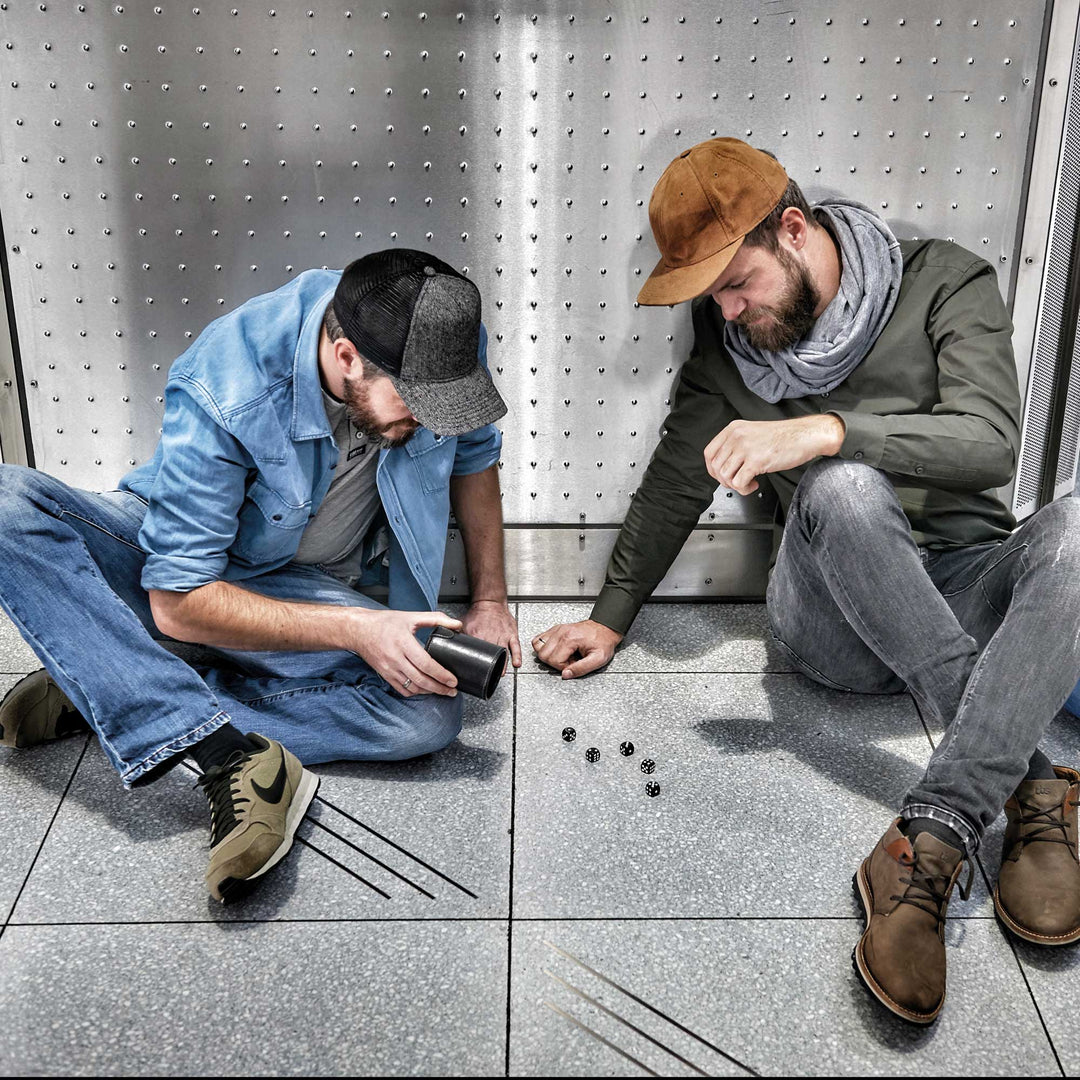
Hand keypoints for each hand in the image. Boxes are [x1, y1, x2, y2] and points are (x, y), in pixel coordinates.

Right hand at [346, 609, 462, 697]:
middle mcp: (396, 659)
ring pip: (412, 687)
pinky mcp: (385, 675)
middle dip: (439, 688)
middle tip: (452, 691)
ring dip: (429, 692)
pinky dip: (415, 692)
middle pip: (421, 680)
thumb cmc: (385, 622)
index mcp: (404, 643)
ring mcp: (389, 669)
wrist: (358, 630)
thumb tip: (457, 625)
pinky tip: (424, 689)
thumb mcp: (411, 616)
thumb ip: (436, 619)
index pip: (426, 664)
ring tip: (441, 691)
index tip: (453, 681)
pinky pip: (401, 689)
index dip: (441, 675)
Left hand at [462, 599, 521, 674]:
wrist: (490, 602)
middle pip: (491, 656)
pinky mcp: (511, 633)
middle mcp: (491, 636)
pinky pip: (515, 646)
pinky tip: (516, 664)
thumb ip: (457, 634)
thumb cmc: (477, 612)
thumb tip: (448, 645)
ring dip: (503, 665)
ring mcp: (503, 636)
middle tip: (489, 678)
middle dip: (491, 668)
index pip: (476, 652)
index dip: (476, 663)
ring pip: (504, 653)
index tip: (475, 672)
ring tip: (501, 674)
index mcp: (478, 635)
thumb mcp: (463, 623)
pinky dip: (517, 656)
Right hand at [531, 619, 623, 679]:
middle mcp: (561, 632)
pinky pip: (539, 639)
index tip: (573, 663)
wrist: (605, 628)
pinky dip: (544, 647)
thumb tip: (565, 675)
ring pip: (537, 646)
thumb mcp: (598, 659)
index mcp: (570, 639)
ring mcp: (557, 629)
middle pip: (543, 654)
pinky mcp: (556, 629)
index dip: (563, 667)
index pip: (554, 660)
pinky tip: (556, 650)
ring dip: (549, 655)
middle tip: (568, 661)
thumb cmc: (603, 642)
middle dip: (554, 662)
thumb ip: (581, 669)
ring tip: (563, 655)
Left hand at [703, 415, 844, 494]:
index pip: (709, 453)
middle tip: (738, 481)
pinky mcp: (756, 461)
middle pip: (716, 467)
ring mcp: (746, 448)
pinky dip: (745, 489)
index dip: (712, 469)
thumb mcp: (753, 432)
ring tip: (748, 483)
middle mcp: (737, 437)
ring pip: (725, 476)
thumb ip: (736, 444)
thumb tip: (724, 465)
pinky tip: (755, 484)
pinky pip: (739, 483)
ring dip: (736, 486)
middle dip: (725, 480)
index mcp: (734, 429)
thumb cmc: (784, 436)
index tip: (721, 476)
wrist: (805, 435)